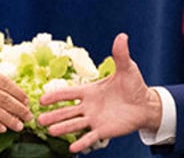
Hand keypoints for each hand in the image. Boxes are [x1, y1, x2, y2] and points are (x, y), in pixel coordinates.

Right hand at [37, 33, 162, 152]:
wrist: (145, 105)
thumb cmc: (133, 85)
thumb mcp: (127, 68)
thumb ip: (121, 54)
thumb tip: (122, 36)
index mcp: (90, 90)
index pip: (69, 93)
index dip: (55, 96)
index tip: (42, 99)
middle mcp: (88, 106)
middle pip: (67, 111)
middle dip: (53, 114)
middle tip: (38, 119)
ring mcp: (94, 119)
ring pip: (74, 124)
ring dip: (62, 128)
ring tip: (50, 131)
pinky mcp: (103, 131)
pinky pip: (90, 138)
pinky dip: (81, 143)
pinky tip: (72, 148)